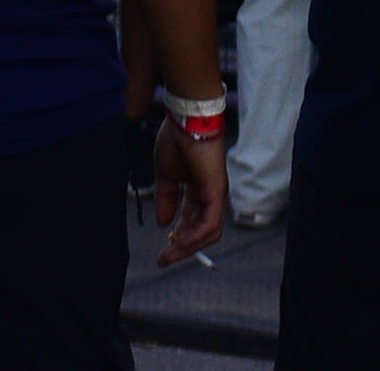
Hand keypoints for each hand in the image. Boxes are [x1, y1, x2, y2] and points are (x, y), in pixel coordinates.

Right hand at [150, 118, 225, 265]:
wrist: (185, 120)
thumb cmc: (176, 140)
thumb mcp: (165, 175)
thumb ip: (166, 198)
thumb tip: (163, 222)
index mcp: (199, 187)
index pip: (192, 219)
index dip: (179, 236)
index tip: (163, 249)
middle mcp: (211, 193)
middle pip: (202, 230)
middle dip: (183, 247)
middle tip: (164, 259)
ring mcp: (216, 193)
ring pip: (208, 232)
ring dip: (188, 247)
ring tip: (169, 255)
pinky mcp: (216, 192)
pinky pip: (209, 224)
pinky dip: (195, 237)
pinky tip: (180, 243)